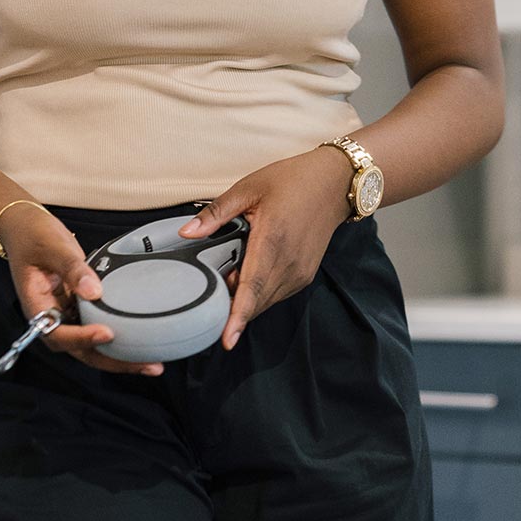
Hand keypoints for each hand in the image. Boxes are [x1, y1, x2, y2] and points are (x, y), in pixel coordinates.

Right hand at [0, 203, 164, 377]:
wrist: (25, 227)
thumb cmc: (33, 235)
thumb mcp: (53, 246)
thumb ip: (73, 268)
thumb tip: (95, 291)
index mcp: (37, 306)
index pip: (56, 333)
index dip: (82, 339)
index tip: (106, 333)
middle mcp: (51, 316)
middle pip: (79, 350)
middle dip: (111, 361)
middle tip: (145, 365)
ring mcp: (65, 313)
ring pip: (90, 344)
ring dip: (117, 355)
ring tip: (149, 362)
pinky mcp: (77, 307)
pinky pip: (96, 326)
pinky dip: (116, 337)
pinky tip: (138, 342)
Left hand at [182, 147, 353, 350]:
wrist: (333, 183)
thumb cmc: (292, 181)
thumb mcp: (249, 188)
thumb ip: (216, 213)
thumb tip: (186, 232)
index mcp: (272, 239)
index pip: (252, 288)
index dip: (238, 316)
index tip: (226, 339)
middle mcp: (289, 263)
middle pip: (256, 302)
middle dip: (232, 307)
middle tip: (213, 289)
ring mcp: (300, 272)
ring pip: (266, 302)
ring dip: (246, 300)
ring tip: (232, 274)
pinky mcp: (305, 275)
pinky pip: (277, 295)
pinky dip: (260, 294)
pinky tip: (250, 275)